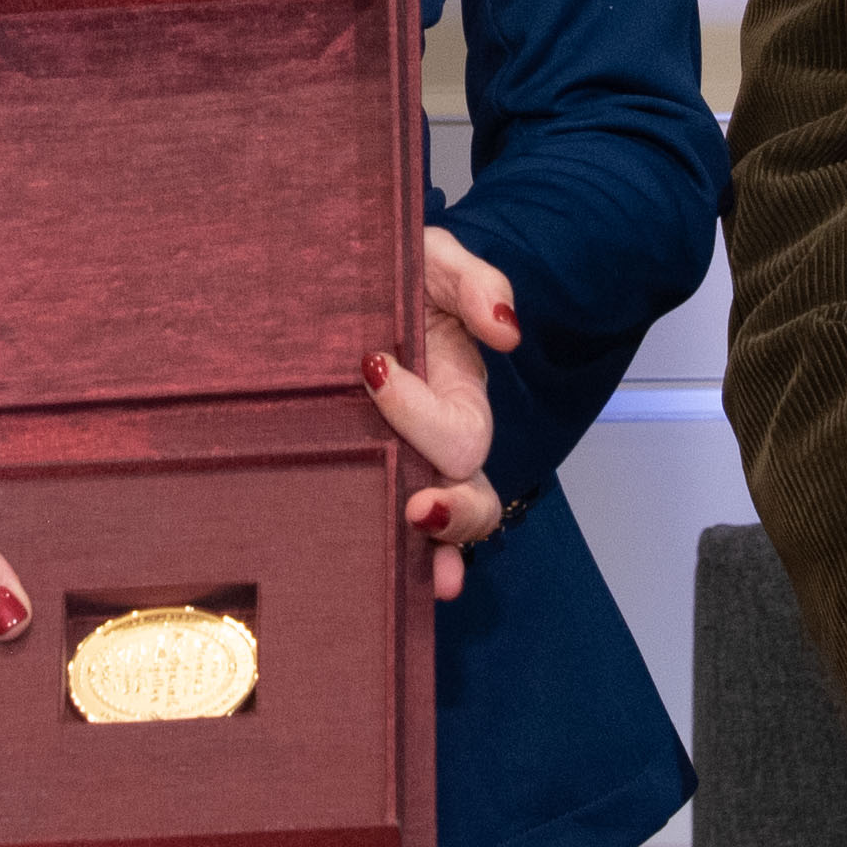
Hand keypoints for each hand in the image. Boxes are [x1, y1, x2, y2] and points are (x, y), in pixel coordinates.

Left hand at [369, 226, 520, 602]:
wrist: (340, 285)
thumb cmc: (400, 277)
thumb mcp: (436, 261)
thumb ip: (476, 284)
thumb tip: (505, 332)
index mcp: (456, 394)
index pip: (456, 426)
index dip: (419, 411)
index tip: (374, 368)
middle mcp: (437, 442)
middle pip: (471, 496)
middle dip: (456, 513)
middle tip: (420, 510)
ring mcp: (404, 465)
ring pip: (440, 528)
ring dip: (436, 552)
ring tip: (429, 580)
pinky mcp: (364, 474)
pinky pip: (388, 529)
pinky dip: (397, 563)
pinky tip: (385, 586)